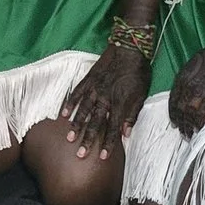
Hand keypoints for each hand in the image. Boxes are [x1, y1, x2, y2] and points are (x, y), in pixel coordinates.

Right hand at [59, 43, 152, 160]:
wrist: (129, 47)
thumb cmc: (138, 72)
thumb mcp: (141, 95)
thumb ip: (132, 115)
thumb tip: (126, 133)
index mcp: (119, 103)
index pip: (112, 128)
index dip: (107, 143)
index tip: (102, 157)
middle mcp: (105, 98)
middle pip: (95, 123)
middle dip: (87, 140)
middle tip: (80, 154)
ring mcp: (95, 88)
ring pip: (83, 110)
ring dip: (76, 125)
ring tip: (69, 138)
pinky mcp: (88, 79)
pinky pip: (77, 93)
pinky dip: (70, 103)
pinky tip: (63, 114)